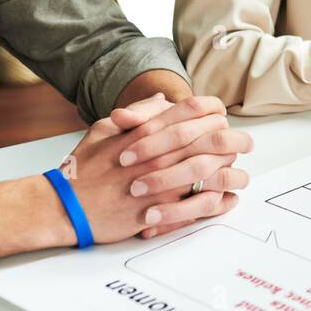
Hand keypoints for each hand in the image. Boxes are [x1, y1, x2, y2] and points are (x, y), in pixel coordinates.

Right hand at [58, 94, 252, 242]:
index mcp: (147, 131)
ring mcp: (164, 183)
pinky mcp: (163, 210)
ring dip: (233, 172)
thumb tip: (164, 100)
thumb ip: (138, 113)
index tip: (224, 117)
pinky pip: (204, 205)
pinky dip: (221, 202)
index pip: (192, 110)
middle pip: (213, 140)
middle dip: (236, 140)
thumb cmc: (84, 169)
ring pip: (214, 172)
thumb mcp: (104, 130)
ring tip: (239, 173)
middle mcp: (160, 154)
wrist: (64, 207)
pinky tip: (228, 199)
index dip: (215, 111)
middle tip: (246, 143)